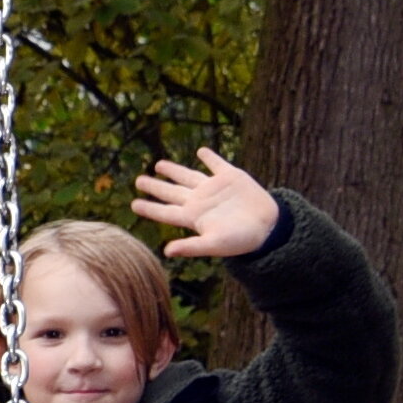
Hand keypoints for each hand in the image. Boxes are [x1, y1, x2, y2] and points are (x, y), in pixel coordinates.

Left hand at [130, 146, 281, 261]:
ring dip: (174, 170)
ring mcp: (214, 188)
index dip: (149, 208)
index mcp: (194, 217)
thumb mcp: (214, 245)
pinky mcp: (231, 177)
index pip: (165, 212)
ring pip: (188, 176)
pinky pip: (217, 164)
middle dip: (155, 186)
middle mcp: (200, 201)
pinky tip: (201, 151)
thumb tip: (166, 252)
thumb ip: (191, 247)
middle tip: (138, 180)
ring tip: (158, 164)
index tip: (133, 204)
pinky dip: (209, 157)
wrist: (269, 228)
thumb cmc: (241, 240)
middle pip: (172, 192)